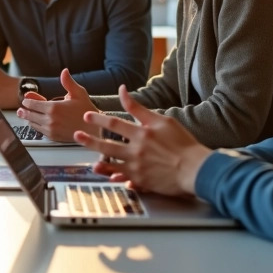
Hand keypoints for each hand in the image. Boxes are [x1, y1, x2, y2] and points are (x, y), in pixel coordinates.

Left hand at [16, 68, 95, 141]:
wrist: (94, 130)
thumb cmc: (87, 111)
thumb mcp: (79, 93)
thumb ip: (68, 82)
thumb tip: (64, 71)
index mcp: (54, 108)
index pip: (33, 104)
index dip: (28, 102)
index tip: (25, 100)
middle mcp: (50, 120)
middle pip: (30, 115)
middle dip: (24, 111)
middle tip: (20, 110)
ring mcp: (51, 130)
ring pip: (33, 124)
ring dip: (28, 119)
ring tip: (25, 116)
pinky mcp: (53, 137)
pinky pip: (39, 131)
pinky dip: (36, 126)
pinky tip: (35, 123)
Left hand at [74, 88, 211, 196]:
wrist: (196, 168)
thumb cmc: (183, 144)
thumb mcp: (163, 120)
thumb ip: (139, 108)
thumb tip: (123, 91)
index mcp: (142, 133)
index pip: (115, 123)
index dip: (99, 119)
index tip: (87, 116)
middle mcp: (137, 149)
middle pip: (107, 144)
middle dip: (90, 139)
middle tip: (77, 135)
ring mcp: (138, 166)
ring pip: (112, 163)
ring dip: (99, 161)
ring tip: (90, 161)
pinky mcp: (142, 180)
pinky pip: (123, 179)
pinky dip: (115, 177)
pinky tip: (108, 177)